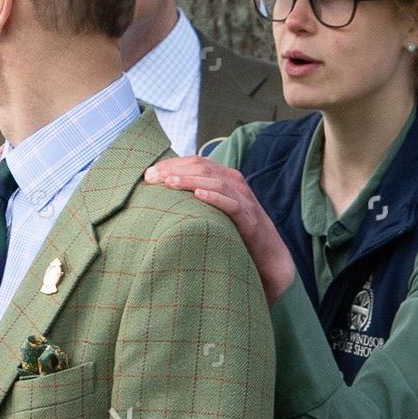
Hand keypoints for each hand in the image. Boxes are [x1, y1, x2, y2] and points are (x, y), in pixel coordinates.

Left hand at [144, 156, 295, 305]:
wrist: (269, 257)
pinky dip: (215, 198)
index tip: (148, 173)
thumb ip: (195, 198)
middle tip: (151, 178)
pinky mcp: (249, 219)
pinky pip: (232, 204)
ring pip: (215, 182)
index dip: (171, 164)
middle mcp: (235, 184)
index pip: (195, 161)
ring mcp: (244, 200)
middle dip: (174, 170)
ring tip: (168, 183)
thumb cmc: (235, 233)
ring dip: (189, 181)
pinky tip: (198, 197)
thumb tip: (161, 196)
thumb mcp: (213, 210)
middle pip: (202, 167)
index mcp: (225, 178)